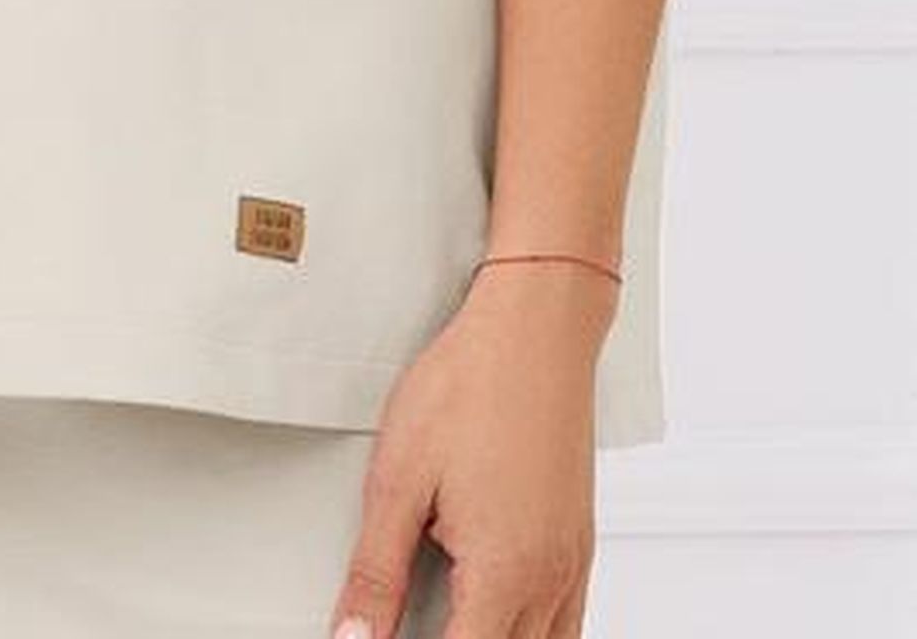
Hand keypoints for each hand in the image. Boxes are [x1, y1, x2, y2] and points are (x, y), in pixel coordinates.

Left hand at [323, 261, 614, 637]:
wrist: (535, 328)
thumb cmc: (471, 385)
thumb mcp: (399, 480)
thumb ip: (376, 573)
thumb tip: (354, 637)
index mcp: (503, 574)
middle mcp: (549, 580)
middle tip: (402, 625)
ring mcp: (572, 564)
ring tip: (450, 617)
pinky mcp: (580, 544)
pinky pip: (566, 623)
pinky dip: (532, 634)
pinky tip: (494, 613)